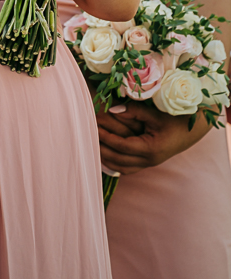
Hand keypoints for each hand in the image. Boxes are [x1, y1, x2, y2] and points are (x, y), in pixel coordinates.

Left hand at [96, 99, 212, 173]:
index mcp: (151, 149)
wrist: (192, 131)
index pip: (122, 146)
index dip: (106, 137)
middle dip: (102, 149)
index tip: (93, 128)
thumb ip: (133, 111)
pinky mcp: (148, 163)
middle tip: (86, 138)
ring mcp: (149, 163)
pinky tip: (104, 156)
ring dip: (106, 158)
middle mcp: (150, 160)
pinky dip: (114, 164)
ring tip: (90, 148)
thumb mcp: (155, 113)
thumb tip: (111, 109)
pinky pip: (127, 168)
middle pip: (119, 160)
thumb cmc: (174, 119)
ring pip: (122, 167)